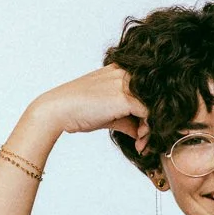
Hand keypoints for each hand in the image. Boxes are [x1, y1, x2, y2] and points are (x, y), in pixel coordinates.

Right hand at [30, 64, 153, 151]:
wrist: (58, 110)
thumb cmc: (78, 111)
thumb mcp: (108, 115)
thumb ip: (127, 120)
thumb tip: (141, 133)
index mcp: (120, 70)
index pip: (147, 89)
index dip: (149, 111)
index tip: (143, 131)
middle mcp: (124, 73)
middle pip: (155, 97)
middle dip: (154, 121)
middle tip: (145, 140)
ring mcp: (125, 83)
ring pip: (155, 106)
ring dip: (153, 129)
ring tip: (142, 144)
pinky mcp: (125, 97)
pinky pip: (149, 114)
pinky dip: (148, 131)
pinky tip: (139, 142)